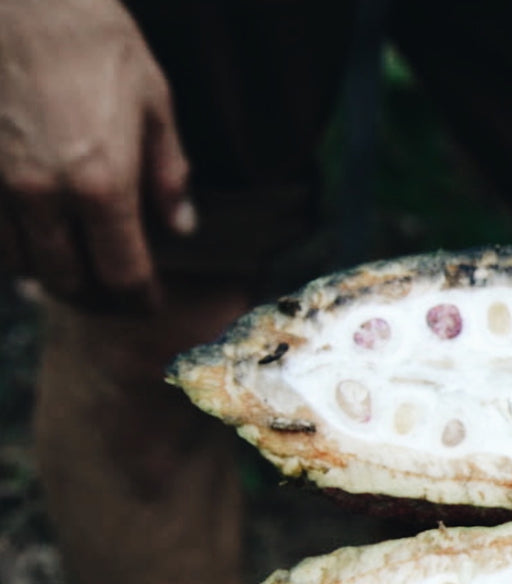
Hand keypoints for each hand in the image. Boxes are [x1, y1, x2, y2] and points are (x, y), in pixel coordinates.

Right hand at [0, 0, 192, 309]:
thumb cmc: (92, 38)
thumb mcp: (153, 101)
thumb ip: (167, 173)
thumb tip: (181, 227)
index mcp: (102, 185)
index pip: (123, 276)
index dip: (139, 300)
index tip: (148, 302)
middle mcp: (44, 195)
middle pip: (67, 280)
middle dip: (95, 295)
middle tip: (113, 292)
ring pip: (18, 261)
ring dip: (48, 270)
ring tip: (73, 264)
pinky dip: (11, 243)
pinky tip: (32, 233)